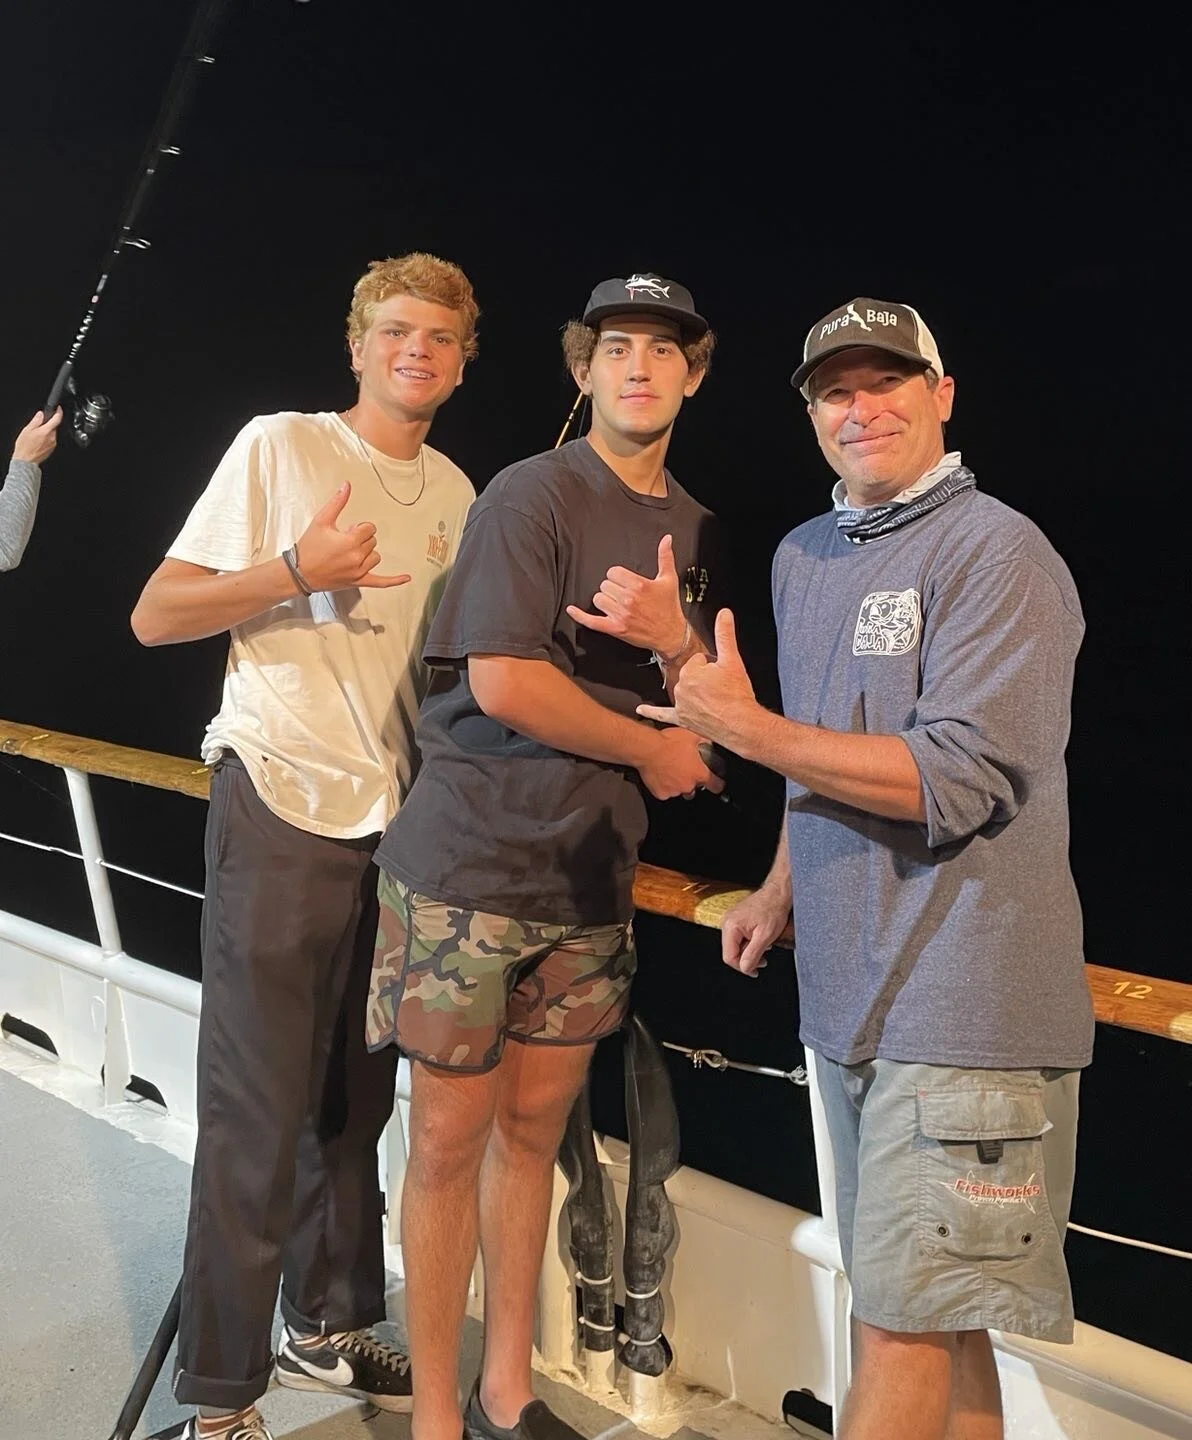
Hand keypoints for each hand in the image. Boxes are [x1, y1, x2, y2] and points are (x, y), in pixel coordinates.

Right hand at [12, 408, 61, 463]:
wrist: (26, 460)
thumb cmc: (25, 446)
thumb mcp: (28, 430)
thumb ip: (36, 421)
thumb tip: (41, 414)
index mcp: (46, 431)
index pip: (57, 419)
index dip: (59, 412)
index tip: (59, 409)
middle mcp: (52, 437)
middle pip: (53, 427)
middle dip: (47, 425)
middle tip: (37, 428)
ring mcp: (53, 444)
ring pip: (52, 434)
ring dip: (46, 433)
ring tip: (36, 437)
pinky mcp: (52, 449)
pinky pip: (51, 440)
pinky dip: (46, 439)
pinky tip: (38, 442)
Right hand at [294, 482, 410, 591]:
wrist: (299, 572)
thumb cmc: (309, 547)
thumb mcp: (321, 521)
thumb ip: (337, 503)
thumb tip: (347, 485)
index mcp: (350, 542)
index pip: (369, 529)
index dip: (359, 528)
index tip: (347, 531)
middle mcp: (357, 558)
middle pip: (373, 542)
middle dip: (361, 539)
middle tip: (344, 542)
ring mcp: (359, 572)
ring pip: (375, 557)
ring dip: (367, 552)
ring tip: (350, 553)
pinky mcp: (358, 582)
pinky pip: (380, 583)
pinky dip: (393, 581)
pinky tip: (406, 578)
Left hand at [566, 534, 686, 653]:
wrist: (671, 634)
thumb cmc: (669, 607)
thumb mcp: (669, 579)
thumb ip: (665, 556)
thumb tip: (666, 539)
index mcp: (639, 585)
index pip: (613, 572)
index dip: (617, 577)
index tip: (624, 582)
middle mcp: (628, 599)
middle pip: (604, 585)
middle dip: (612, 589)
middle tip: (624, 595)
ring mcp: (620, 615)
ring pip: (598, 599)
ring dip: (605, 601)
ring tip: (617, 605)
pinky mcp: (615, 628)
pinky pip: (592, 621)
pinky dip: (580, 615)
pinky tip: (571, 609)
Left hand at [637, 609, 759, 751]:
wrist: (740, 724)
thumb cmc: (737, 695)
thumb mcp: (732, 660)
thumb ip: (725, 634)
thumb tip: (724, 613)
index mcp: (690, 670)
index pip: (698, 661)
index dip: (712, 667)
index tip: (721, 675)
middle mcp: (681, 687)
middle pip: (692, 675)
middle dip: (705, 680)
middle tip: (720, 688)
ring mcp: (680, 704)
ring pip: (686, 691)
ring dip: (697, 694)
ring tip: (715, 701)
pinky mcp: (682, 719)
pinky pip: (663, 715)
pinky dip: (652, 713)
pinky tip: (641, 710)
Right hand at [638, 725, 725, 800]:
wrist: (647, 749)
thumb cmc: (668, 743)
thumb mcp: (691, 736)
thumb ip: (703, 741)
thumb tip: (708, 741)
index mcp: (699, 773)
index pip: (716, 785)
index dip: (718, 784)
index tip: (717, 783)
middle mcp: (688, 785)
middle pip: (694, 789)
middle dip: (691, 782)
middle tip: (683, 770)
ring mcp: (674, 791)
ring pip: (679, 791)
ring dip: (677, 784)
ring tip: (670, 771)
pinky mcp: (661, 794)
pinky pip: (665, 793)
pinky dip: (664, 787)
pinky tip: (661, 775)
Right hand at [721, 887, 790, 978]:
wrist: (778, 893)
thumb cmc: (773, 909)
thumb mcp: (765, 936)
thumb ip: (753, 954)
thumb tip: (745, 968)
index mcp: (730, 926)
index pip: (729, 956)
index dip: (742, 967)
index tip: (755, 971)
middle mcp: (727, 922)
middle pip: (732, 952)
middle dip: (748, 958)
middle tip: (764, 959)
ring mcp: (731, 920)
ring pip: (736, 945)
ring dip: (750, 950)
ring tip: (765, 946)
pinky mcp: (736, 919)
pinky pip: (739, 937)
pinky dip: (750, 942)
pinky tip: (760, 939)